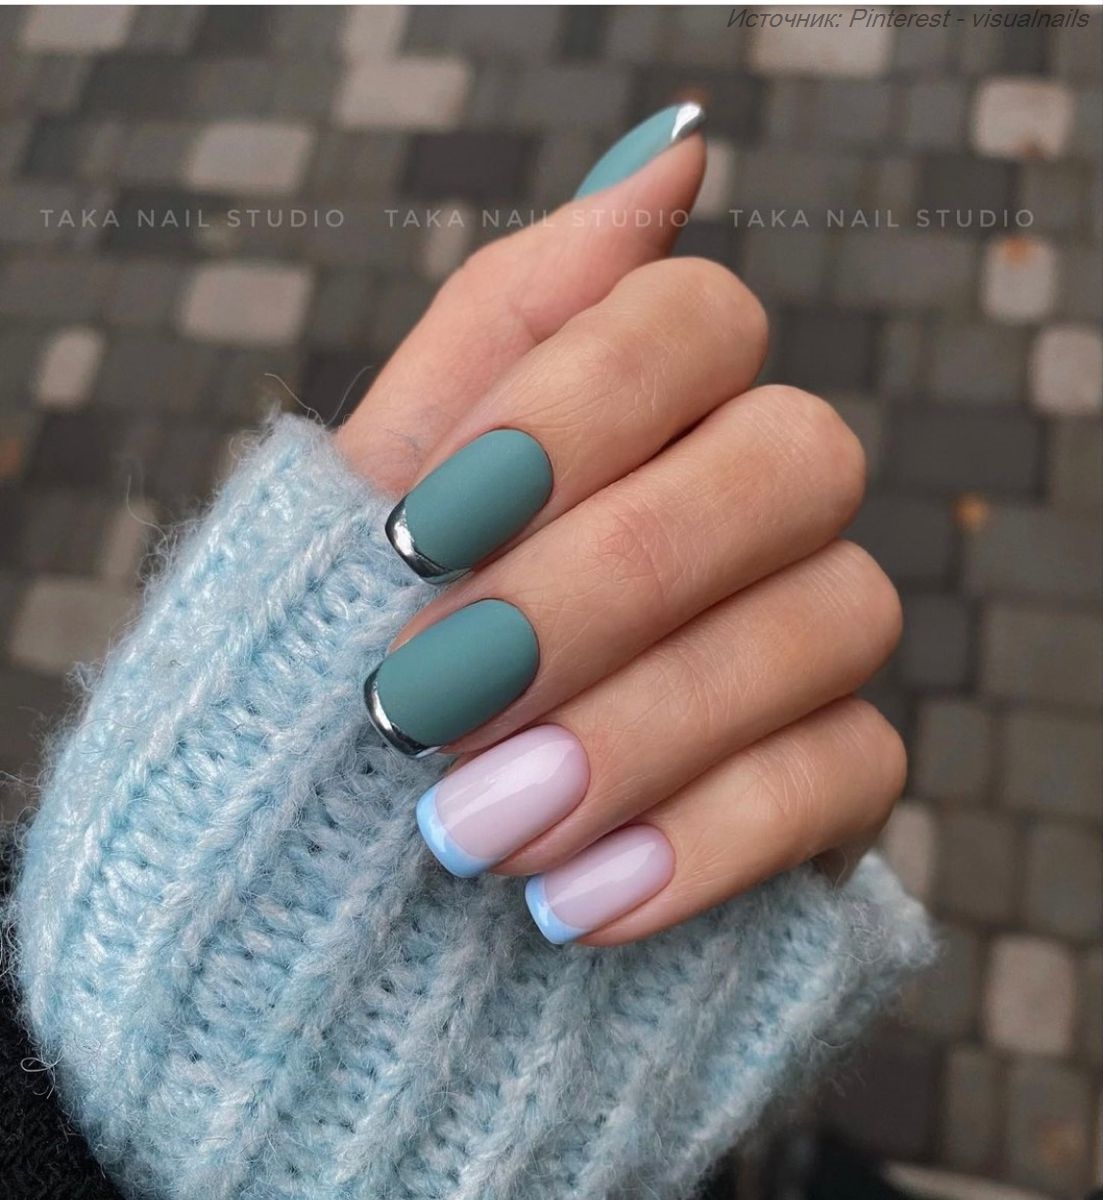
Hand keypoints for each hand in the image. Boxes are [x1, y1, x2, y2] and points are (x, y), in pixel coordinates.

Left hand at [336, 108, 903, 946]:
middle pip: (788, 459)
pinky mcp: (838, 779)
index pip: (688, 319)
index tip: (412, 535)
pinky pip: (846, 782)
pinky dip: (705, 843)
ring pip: (831, 622)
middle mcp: (756, 500)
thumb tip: (674, 152)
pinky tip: (571, 908)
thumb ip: (508, 326)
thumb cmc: (352, 660)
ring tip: (470, 832)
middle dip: (602, 584)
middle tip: (426, 702)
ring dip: (640, 729)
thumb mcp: (372, 494)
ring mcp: (812, 636)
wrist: (349, 868)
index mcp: (641, 413)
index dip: (571, 409)